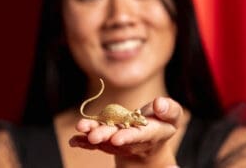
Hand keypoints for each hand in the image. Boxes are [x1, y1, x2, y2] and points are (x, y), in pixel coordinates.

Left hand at [69, 97, 188, 167]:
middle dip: (105, 136)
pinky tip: (74, 140)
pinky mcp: (108, 139)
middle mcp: (132, 141)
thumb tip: (159, 103)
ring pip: (105, 139)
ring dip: (91, 135)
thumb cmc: (164, 122)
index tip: (117, 138)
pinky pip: (95, 142)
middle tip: (93, 136)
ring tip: (80, 128)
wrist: (152, 137)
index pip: (140, 136)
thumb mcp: (172, 116)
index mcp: (151, 135)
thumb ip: (169, 110)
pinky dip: (84, 141)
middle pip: (118, 139)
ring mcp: (118, 141)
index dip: (129, 137)